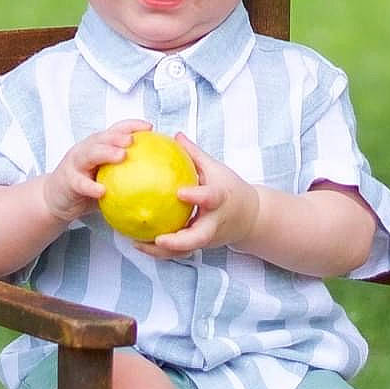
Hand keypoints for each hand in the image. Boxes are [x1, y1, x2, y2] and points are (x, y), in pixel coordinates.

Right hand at [38, 119, 150, 224]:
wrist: (55, 199)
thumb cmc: (86, 186)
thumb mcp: (107, 177)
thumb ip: (127, 174)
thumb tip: (159, 178)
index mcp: (98, 146)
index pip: (115, 130)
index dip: (131, 125)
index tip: (149, 127)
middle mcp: (86, 150)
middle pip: (102, 137)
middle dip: (117, 136)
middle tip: (133, 140)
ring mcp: (75, 163)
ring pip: (89, 153)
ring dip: (105, 153)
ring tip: (121, 156)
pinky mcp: (68, 180)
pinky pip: (80, 183)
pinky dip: (91, 186)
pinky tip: (102, 191)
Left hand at [138, 134, 260, 257]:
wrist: (250, 218)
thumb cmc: (231, 190)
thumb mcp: (216, 169)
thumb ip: (194, 155)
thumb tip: (175, 136)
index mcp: (220, 200)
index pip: (210, 198)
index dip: (196, 196)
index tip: (179, 193)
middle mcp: (214, 222)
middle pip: (199, 238)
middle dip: (179, 242)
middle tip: (158, 239)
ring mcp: (208, 238)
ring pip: (186, 251)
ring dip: (163, 252)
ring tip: (139, 243)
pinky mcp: (200, 246)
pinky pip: (180, 252)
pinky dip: (161, 251)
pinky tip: (140, 243)